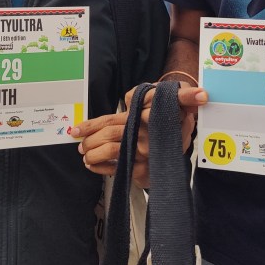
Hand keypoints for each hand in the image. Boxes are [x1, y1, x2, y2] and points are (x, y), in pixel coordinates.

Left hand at [72, 84, 207, 186]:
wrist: (188, 129)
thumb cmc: (168, 110)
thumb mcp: (158, 95)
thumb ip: (138, 96)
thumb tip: (127, 99)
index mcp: (139, 117)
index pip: (109, 120)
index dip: (91, 125)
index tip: (76, 130)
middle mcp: (140, 134)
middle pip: (108, 136)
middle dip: (90, 141)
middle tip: (81, 145)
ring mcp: (142, 152)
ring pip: (111, 152)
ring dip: (93, 155)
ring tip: (85, 155)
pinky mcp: (145, 168)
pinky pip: (119, 169)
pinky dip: (103, 168)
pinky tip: (94, 166)